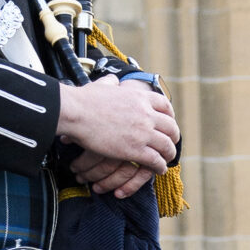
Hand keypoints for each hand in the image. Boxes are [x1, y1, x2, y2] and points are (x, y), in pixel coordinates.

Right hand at [57, 73, 177, 200]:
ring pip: (167, 146)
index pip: (165, 106)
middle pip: (171, 127)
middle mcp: (146, 113)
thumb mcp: (102, 85)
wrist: (76, 112)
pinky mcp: (135, 149)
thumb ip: (111, 83)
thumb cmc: (84, 99)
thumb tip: (112, 80)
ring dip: (169, 154)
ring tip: (166, 159)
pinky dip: (160, 166)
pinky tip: (158, 169)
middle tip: (170, 143)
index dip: (170, 116)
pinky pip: (156, 160)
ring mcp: (142, 132)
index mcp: (140, 97)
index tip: (168, 123)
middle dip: (173, 137)